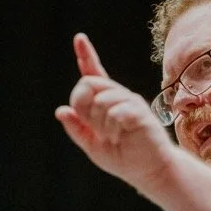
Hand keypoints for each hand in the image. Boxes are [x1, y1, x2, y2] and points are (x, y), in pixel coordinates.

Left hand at [54, 33, 176, 192]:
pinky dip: (114, 129)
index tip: (79, 38)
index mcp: (105, 102)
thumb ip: (76, 129)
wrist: (149, 172)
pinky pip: (116, 112)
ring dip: (101, 125)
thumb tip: (61, 111)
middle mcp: (118, 97)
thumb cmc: (123, 158)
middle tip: (95, 128)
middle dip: (83, 107)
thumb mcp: (92, 146)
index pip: (93, 75)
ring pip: (100, 101)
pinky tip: (123, 135)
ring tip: (114, 136)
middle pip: (88, 84)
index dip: (86, 56)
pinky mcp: (139, 111)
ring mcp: (130, 102)